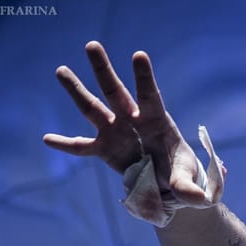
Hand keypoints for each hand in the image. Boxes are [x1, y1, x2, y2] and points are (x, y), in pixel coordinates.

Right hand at [43, 41, 221, 208]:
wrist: (167, 183)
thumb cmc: (180, 171)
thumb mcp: (188, 179)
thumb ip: (190, 187)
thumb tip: (198, 200)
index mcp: (157, 120)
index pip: (149, 95)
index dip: (143, 77)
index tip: (139, 55)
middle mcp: (132, 120)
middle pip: (115, 91)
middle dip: (103, 70)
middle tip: (92, 45)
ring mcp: (116, 132)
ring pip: (92, 108)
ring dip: (76, 90)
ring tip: (61, 70)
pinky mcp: (105, 149)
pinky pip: (81, 148)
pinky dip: (65, 145)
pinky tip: (47, 139)